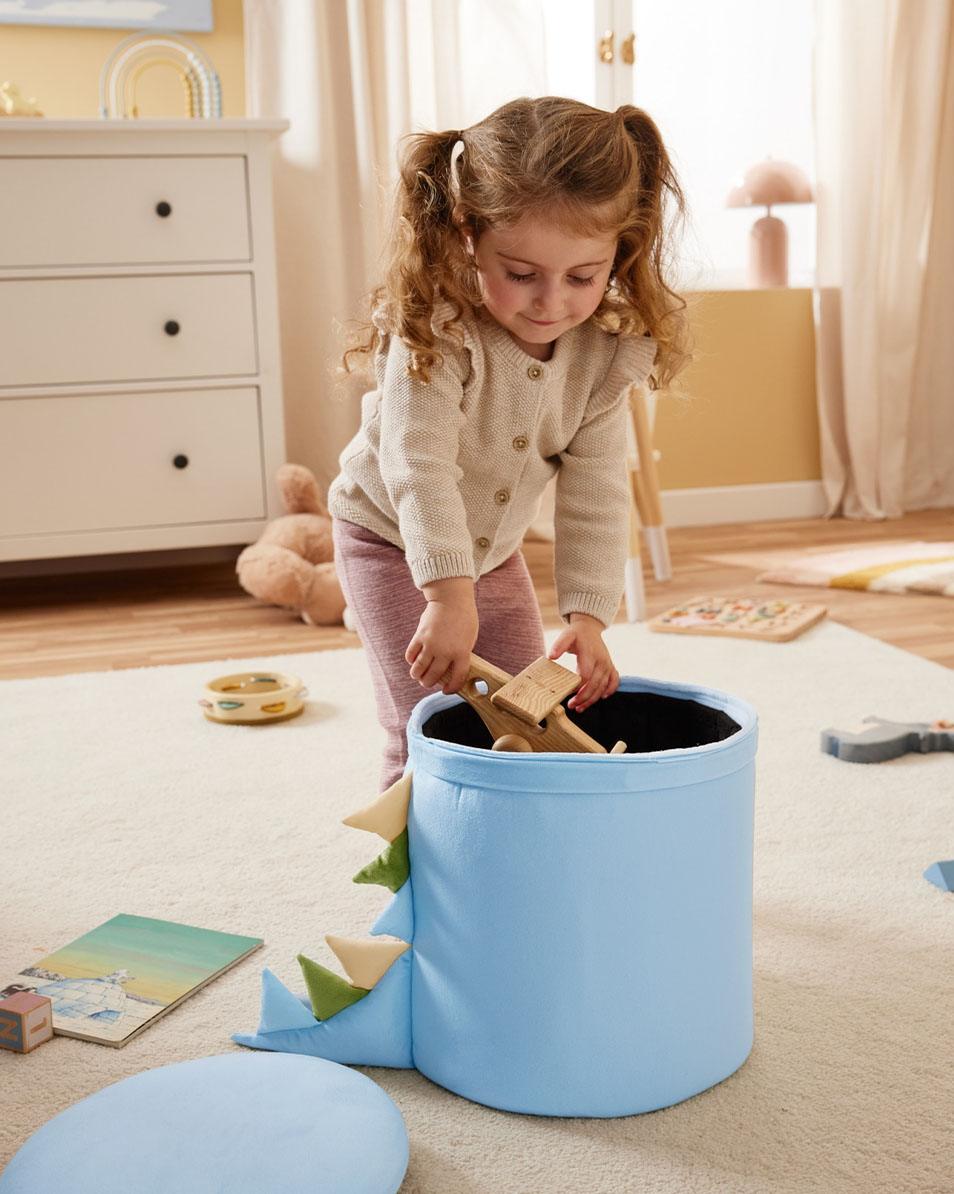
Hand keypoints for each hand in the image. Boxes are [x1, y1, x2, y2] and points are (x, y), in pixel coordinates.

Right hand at [405, 577, 477, 692]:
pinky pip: (411, 655)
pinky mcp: (419, 636)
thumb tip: (450, 669)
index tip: (447, 690)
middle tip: (427, 683)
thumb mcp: (470, 639)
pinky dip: (411, 660)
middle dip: (429, 683)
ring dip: (417, 675)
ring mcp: (431, 644)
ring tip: (418, 676)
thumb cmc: (464, 618)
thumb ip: (461, 654)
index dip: (452, 688)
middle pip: (433, 677)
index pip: (457, 679)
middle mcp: (445, 651)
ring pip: (418, 669)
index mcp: (462, 653)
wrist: (452, 599)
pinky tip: (414, 661)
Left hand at [548, 613, 618, 712]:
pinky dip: (610, 691)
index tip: (567, 694)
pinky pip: (614, 681)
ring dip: (593, 699)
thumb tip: (550, 656)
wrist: (589, 628)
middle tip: (572, 706)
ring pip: (603, 686)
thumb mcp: (566, 636)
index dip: (577, 688)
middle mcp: (602, 661)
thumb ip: (558, 646)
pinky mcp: (611, 667)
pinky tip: (602, 698)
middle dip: (584, 698)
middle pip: (595, 684)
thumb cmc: (576, 634)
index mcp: (590, 654)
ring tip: (581, 708)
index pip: (585, 676)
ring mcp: (608, 664)